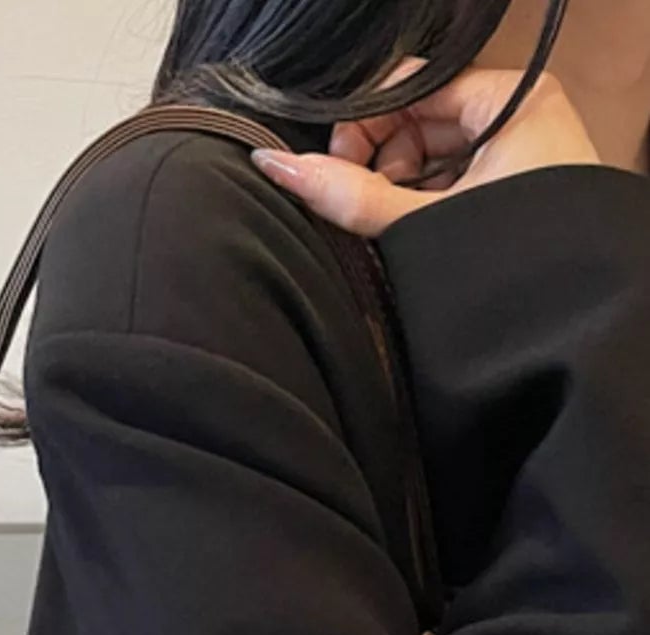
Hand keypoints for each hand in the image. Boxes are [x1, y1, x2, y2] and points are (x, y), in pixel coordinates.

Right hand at [251, 66, 600, 236]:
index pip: (408, 86)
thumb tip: (279, 167)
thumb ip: (350, 195)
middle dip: (379, 166)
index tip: (334, 168)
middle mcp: (519, 116)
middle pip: (416, 122)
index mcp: (511, 99)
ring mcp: (518, 153)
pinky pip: (451, 184)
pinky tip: (419, 240)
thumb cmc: (518, 266)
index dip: (362, 125)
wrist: (572, 330)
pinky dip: (424, 209)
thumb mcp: (423, 222)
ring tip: (392, 232)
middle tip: (359, 208)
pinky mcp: (513, 189)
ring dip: (397, 194)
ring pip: (429, 158)